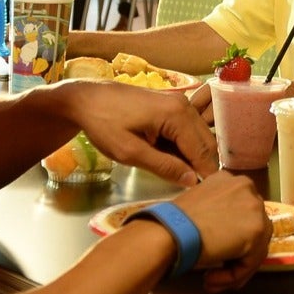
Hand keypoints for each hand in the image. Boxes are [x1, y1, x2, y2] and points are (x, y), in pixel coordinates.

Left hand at [59, 80, 216, 183]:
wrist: (87, 99)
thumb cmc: (104, 124)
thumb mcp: (129, 152)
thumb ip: (164, 167)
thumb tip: (192, 181)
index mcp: (177, 115)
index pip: (201, 151)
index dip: (204, 174)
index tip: (204, 194)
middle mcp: (185, 105)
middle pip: (206, 143)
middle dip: (201, 165)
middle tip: (189, 186)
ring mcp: (181, 103)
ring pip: (200, 137)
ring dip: (193, 156)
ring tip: (176, 172)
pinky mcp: (174, 105)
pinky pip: (189, 130)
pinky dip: (184, 146)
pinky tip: (170, 156)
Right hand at [169, 173, 270, 290]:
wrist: (169, 231)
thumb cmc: (174, 222)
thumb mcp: (200, 206)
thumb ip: (218, 213)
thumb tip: (225, 235)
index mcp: (233, 182)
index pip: (242, 215)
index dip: (230, 238)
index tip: (213, 252)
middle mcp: (249, 189)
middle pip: (252, 231)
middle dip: (234, 255)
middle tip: (213, 272)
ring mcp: (256, 209)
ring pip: (254, 248)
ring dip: (232, 269)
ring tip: (210, 280)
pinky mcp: (257, 230)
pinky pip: (250, 262)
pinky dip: (232, 276)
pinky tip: (210, 278)